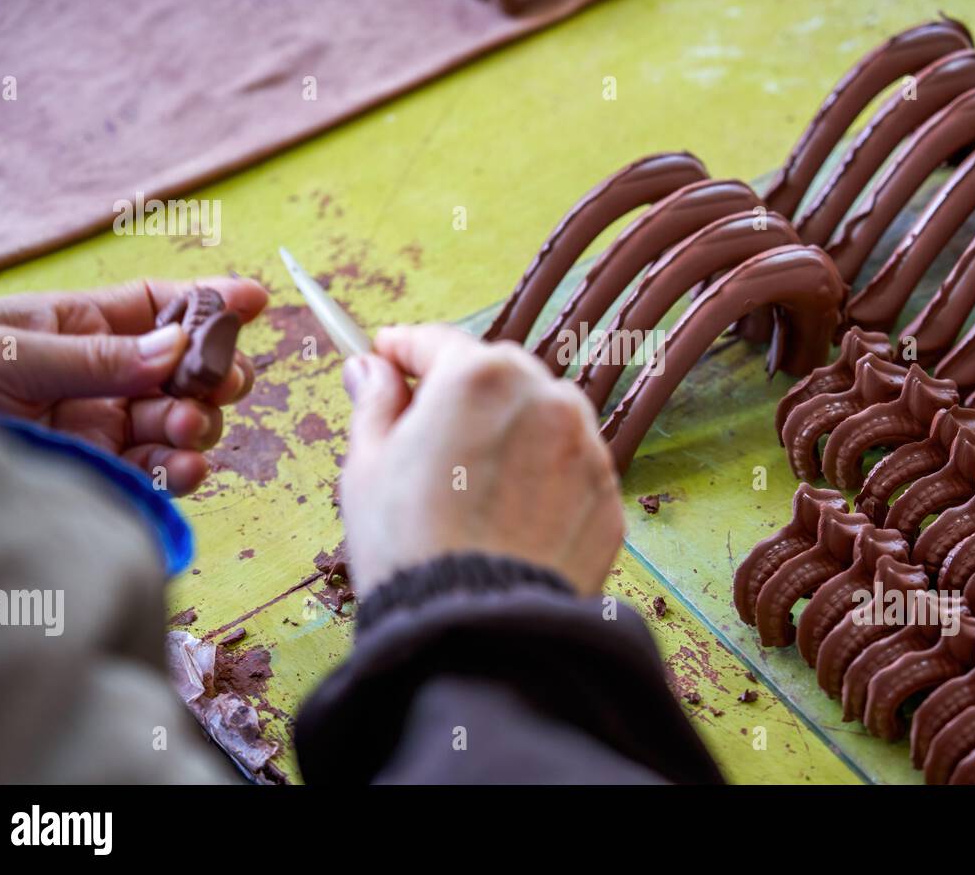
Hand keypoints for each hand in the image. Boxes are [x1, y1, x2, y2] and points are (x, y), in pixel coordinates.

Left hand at [0, 276, 267, 494]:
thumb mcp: (4, 352)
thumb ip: (95, 354)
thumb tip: (176, 345)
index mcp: (74, 327)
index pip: (157, 306)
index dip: (209, 301)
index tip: (254, 299)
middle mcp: (99, 378)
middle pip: (185, 367)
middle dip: (212, 371)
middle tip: (220, 382)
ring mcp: (105, 430)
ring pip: (182, 419)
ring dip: (197, 422)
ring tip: (185, 428)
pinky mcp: (106, 479)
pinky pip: (162, 470)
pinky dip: (184, 468)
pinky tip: (184, 464)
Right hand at [341, 324, 624, 596]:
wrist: (477, 631)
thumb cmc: (411, 545)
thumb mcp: (367, 466)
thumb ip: (375, 404)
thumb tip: (370, 370)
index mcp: (478, 376)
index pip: (437, 343)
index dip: (404, 351)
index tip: (385, 358)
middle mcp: (545, 397)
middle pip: (497, 375)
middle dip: (463, 393)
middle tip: (427, 432)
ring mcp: (586, 447)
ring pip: (543, 419)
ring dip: (512, 433)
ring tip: (473, 485)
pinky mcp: (608, 496)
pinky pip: (570, 470)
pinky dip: (544, 480)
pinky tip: (511, 518)